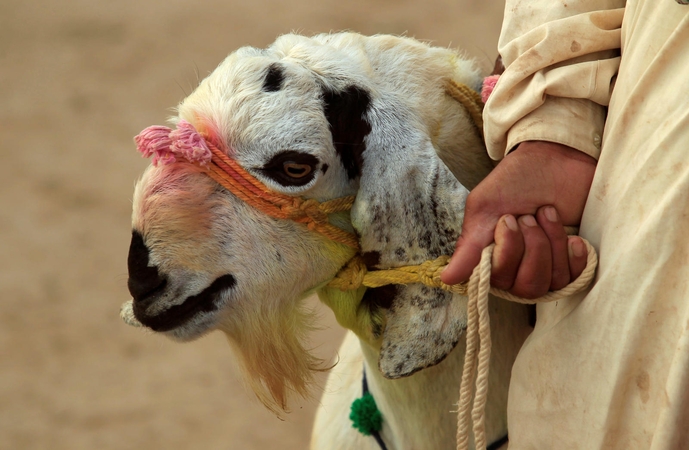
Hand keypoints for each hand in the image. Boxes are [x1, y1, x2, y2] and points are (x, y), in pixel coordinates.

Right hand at [441, 141, 595, 297]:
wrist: (555, 159)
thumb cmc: (514, 181)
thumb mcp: (484, 209)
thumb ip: (469, 247)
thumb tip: (447, 279)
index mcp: (490, 259)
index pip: (498, 279)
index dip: (508, 250)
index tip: (508, 218)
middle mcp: (516, 271)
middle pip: (527, 286)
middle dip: (533, 247)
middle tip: (529, 216)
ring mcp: (545, 269)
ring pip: (551, 281)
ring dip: (552, 243)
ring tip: (547, 214)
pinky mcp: (570, 264)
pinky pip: (574, 279)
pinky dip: (574, 257)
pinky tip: (573, 238)